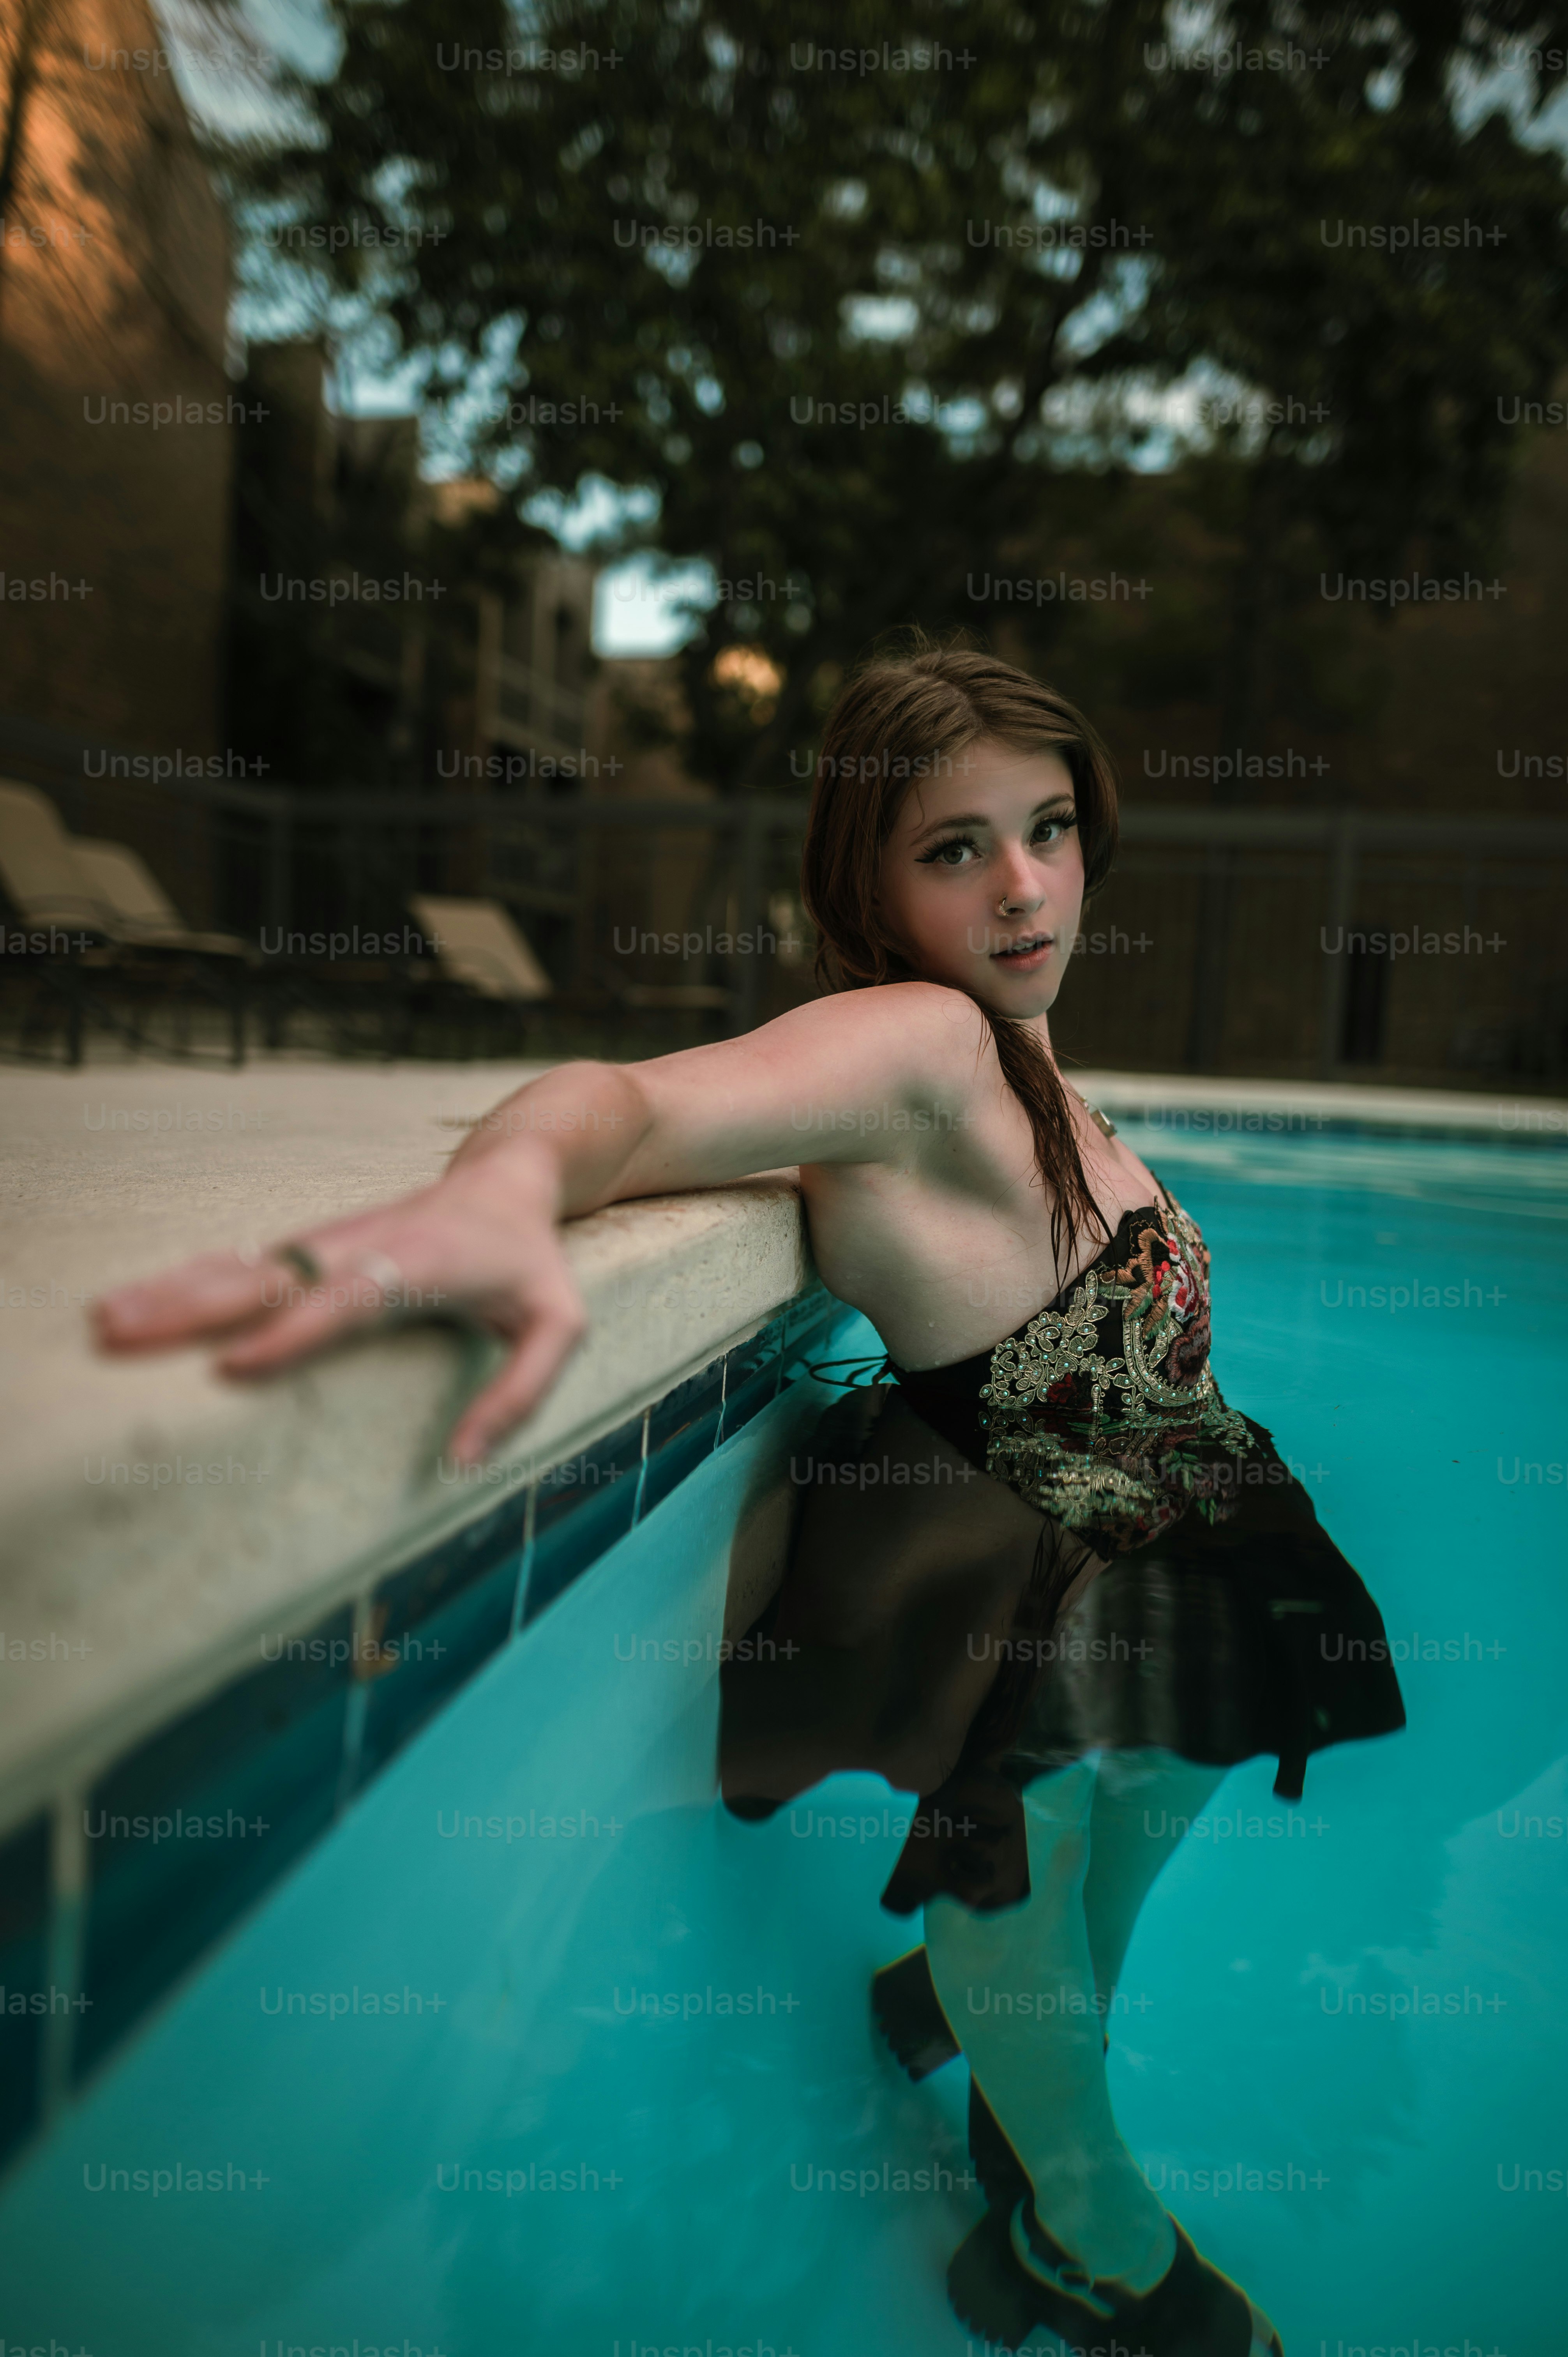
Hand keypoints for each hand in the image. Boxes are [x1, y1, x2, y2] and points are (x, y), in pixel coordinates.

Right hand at [91, 1164, 587, 1466]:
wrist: (507, 1177)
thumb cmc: (531, 1262)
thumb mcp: (559, 1325)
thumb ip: (520, 1393)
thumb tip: (459, 1465)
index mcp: (420, 1264)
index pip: (348, 1299)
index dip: (292, 1331)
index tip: (234, 1364)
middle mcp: (363, 1247)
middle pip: (270, 1278)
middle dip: (196, 1306)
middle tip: (126, 1333)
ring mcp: (330, 1244)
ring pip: (242, 1268)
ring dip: (174, 1291)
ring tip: (106, 1319)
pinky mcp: (311, 1248)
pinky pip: (242, 1266)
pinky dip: (188, 1281)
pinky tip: (138, 1303)